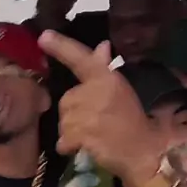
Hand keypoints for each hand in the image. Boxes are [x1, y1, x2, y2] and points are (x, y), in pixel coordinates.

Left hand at [38, 32, 160, 186]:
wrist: (143, 150)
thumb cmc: (131, 119)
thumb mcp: (120, 89)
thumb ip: (104, 68)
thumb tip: (101, 46)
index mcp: (105, 78)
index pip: (80, 58)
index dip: (61, 46)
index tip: (43, 37)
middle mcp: (94, 92)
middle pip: (66, 100)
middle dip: (74, 112)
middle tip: (94, 121)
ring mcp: (87, 115)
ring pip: (63, 122)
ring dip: (72, 131)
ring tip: (92, 135)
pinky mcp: (81, 136)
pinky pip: (63, 141)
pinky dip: (70, 147)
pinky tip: (85, 147)